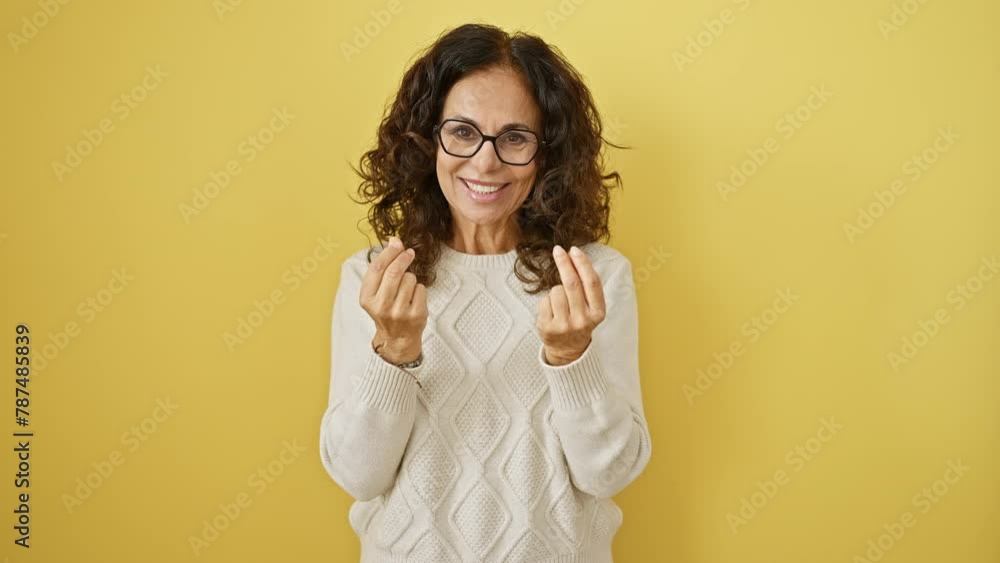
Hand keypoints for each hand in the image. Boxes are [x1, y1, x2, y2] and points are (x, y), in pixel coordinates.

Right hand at [360, 236, 427, 363]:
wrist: (398, 338)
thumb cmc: (386, 309)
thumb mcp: (375, 293)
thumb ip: (382, 268)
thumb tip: (394, 240)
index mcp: (367, 298)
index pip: (377, 268)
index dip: (388, 252)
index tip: (397, 243)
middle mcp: (381, 306)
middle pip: (394, 272)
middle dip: (403, 257)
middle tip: (409, 252)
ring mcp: (399, 312)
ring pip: (410, 279)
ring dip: (410, 278)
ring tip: (406, 290)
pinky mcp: (416, 315)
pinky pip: (421, 288)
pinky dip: (419, 289)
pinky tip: (413, 298)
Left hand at [537, 245, 605, 365]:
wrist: (568, 350)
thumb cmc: (580, 320)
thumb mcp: (591, 307)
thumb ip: (587, 286)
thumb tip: (574, 255)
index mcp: (598, 313)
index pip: (591, 283)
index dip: (583, 264)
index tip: (574, 250)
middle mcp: (583, 321)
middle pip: (572, 283)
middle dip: (564, 263)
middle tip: (558, 250)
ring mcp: (564, 326)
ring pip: (556, 291)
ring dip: (556, 289)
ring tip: (560, 302)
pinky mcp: (548, 328)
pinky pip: (544, 301)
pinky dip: (546, 301)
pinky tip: (551, 311)